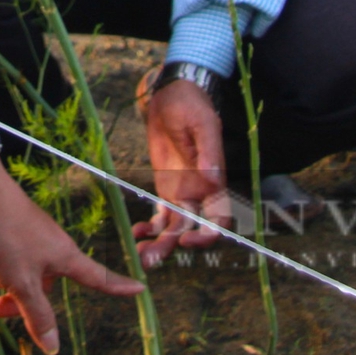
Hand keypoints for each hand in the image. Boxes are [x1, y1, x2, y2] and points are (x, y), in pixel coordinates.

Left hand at [0, 157, 141, 354]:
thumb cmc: (7, 235)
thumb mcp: (22, 282)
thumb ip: (37, 316)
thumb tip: (53, 349)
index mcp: (65, 258)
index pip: (98, 278)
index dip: (119, 287)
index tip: (140, 289)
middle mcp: (50, 249)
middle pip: (41, 290)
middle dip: (15, 299)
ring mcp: (28, 240)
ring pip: (13, 276)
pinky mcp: (6, 234)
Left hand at [132, 77, 235, 267]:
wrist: (171, 96)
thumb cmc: (193, 107)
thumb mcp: (203, 125)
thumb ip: (208, 152)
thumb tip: (214, 180)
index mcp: (215, 183)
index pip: (218, 218)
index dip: (208, 234)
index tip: (189, 240)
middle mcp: (200, 194)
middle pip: (191, 229)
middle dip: (174, 246)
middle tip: (153, 258)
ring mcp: (181, 194)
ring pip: (174, 228)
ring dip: (160, 243)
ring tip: (142, 256)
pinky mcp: (165, 189)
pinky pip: (160, 216)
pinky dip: (150, 227)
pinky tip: (137, 232)